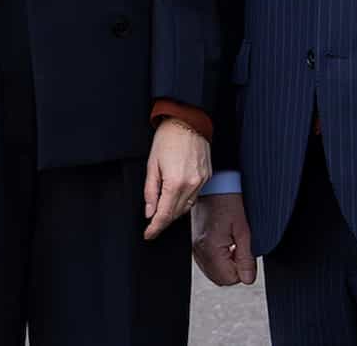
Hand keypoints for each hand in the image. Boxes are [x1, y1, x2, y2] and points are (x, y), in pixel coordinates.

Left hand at [143, 118, 211, 239]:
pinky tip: (177, 198)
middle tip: (152, 225)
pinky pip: (195, 196)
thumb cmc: (168, 138)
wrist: (187, 121)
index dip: (155, 227)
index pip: (165, 214)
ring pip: (187, 206)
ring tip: (163, 212)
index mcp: (175, 182)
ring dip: (174, 212)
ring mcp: (201, 181)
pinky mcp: (207, 176)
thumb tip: (149, 211)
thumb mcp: (152, 164)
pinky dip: (185, 201)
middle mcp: (191, 185)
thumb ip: (150, 191)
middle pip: (177, 213)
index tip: (149, 234)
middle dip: (163, 221)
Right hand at [192, 194, 256, 285]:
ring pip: (214, 272)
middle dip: (234, 269)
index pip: (229, 279)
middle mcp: (199, 251)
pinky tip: (224, 242)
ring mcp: (195, 248)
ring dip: (226, 264)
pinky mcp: (195, 243)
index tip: (244, 253)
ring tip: (232, 243)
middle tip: (239, 248)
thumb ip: (246, 258)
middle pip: (220, 279)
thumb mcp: (243, 230)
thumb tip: (248, 279)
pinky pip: (208, 263)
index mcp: (210, 249)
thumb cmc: (228, 200)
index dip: (242, 269)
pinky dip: (218, 258)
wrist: (215, 184)